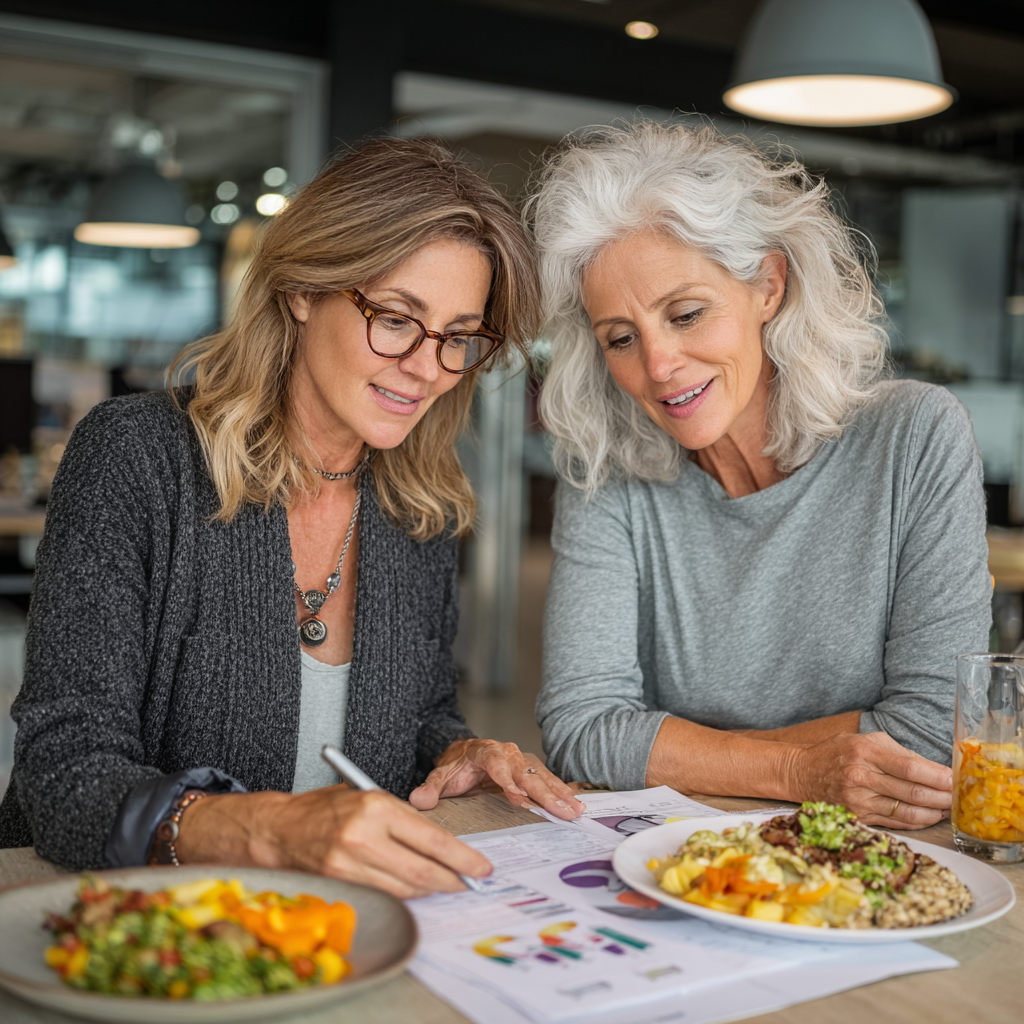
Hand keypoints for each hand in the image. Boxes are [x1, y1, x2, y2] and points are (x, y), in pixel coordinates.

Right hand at [176, 786, 491, 899]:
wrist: (279, 829)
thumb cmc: (326, 808)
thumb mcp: (368, 797)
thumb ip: (401, 819)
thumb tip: (440, 844)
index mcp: (376, 806)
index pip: (432, 839)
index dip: (462, 857)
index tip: (481, 867)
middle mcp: (364, 836)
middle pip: (423, 869)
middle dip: (454, 879)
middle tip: (471, 882)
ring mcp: (349, 864)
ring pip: (405, 887)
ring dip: (430, 890)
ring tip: (446, 885)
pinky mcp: (340, 883)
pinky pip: (384, 894)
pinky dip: (404, 894)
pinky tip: (415, 889)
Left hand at [408, 739, 584, 819]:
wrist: (465, 754)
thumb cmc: (456, 766)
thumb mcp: (439, 776)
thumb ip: (430, 788)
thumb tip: (418, 800)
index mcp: (486, 753)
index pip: (498, 765)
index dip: (508, 781)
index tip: (518, 799)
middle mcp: (508, 754)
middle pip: (527, 773)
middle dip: (545, 792)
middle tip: (561, 810)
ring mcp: (522, 762)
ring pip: (542, 777)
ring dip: (559, 793)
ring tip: (575, 810)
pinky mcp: (531, 771)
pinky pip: (548, 781)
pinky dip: (563, 792)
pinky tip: (576, 804)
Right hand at [790, 731, 951, 828]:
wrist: (803, 773)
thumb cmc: (837, 753)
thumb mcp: (865, 740)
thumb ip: (899, 753)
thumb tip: (934, 769)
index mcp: (865, 752)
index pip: (910, 767)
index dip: (937, 776)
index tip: (955, 779)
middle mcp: (861, 777)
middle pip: (912, 792)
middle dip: (942, 796)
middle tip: (959, 797)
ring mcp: (859, 800)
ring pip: (907, 811)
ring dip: (934, 812)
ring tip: (949, 808)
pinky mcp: (859, 817)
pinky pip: (896, 822)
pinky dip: (918, 821)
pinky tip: (930, 816)